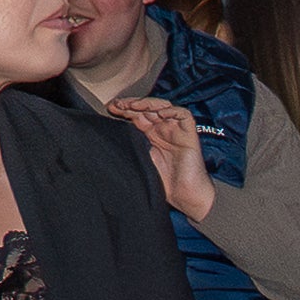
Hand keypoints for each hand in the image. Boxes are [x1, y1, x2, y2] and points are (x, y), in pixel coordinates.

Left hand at [107, 96, 219, 220]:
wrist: (186, 196)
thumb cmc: (166, 183)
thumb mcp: (142, 161)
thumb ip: (132, 147)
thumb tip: (110, 138)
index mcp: (151, 135)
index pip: (137, 116)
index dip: (124, 110)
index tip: (110, 109)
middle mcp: (163, 129)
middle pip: (147, 109)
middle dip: (132, 104)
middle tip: (117, 105)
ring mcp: (176, 130)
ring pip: (163, 107)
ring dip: (148, 104)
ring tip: (134, 106)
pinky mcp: (189, 133)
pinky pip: (183, 115)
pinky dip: (172, 111)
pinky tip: (159, 113)